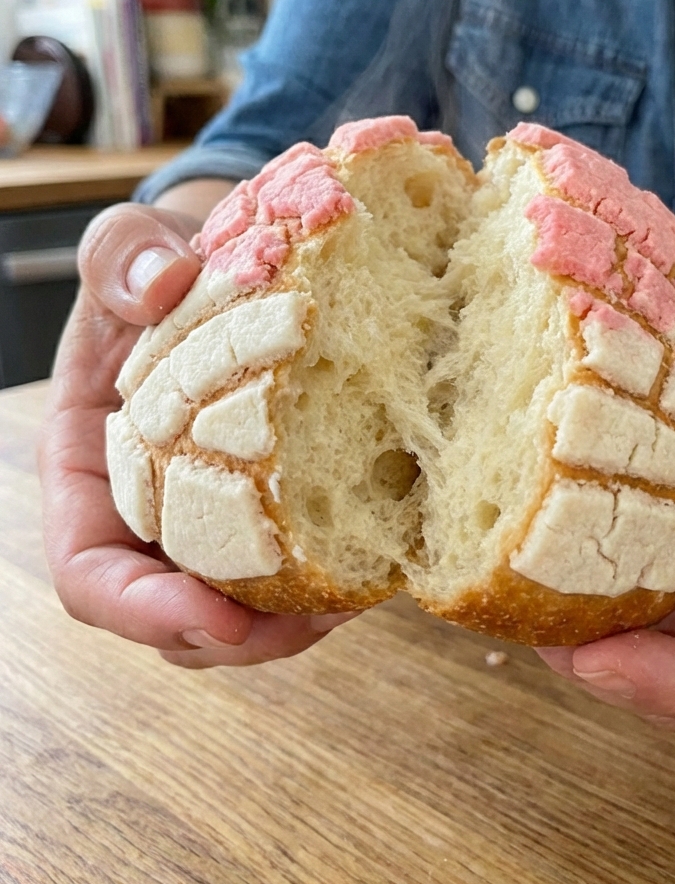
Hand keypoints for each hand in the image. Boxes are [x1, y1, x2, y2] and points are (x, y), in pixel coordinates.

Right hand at [39, 201, 356, 668]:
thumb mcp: (129, 244)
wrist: (222, 261)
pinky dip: (328, 578)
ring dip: (293, 625)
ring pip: (235, 610)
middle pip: (169, 618)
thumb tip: (159, 289)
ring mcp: (205, 518)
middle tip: (314, 622)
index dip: (143, 612)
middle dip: (237, 639)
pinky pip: (289, 567)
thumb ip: (122, 258)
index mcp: (85, 472)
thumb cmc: (164, 262)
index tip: (217, 616)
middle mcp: (142, 512)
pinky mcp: (266, 508)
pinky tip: (379, 561)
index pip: (89, 575)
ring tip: (356, 599)